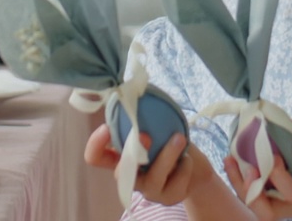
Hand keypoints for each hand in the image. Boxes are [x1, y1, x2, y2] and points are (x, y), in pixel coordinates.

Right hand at [84, 126, 207, 206]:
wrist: (195, 167)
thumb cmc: (169, 141)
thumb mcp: (156, 126)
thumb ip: (142, 117)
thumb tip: (134, 93)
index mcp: (121, 156)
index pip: (96, 157)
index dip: (96, 145)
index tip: (106, 127)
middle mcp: (131, 175)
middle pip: (120, 174)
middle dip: (132, 153)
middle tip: (146, 134)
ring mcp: (149, 189)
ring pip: (153, 178)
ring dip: (167, 156)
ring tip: (179, 138)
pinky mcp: (168, 197)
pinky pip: (175, 183)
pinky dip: (184, 167)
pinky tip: (187, 159)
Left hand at [225, 121, 291, 220]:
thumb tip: (280, 119)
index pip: (288, 192)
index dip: (277, 175)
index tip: (275, 155)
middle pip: (264, 213)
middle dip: (250, 191)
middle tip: (246, 167)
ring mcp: (286, 210)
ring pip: (256, 208)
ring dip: (241, 186)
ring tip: (229, 161)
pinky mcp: (280, 207)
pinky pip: (257, 199)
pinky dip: (245, 183)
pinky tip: (237, 163)